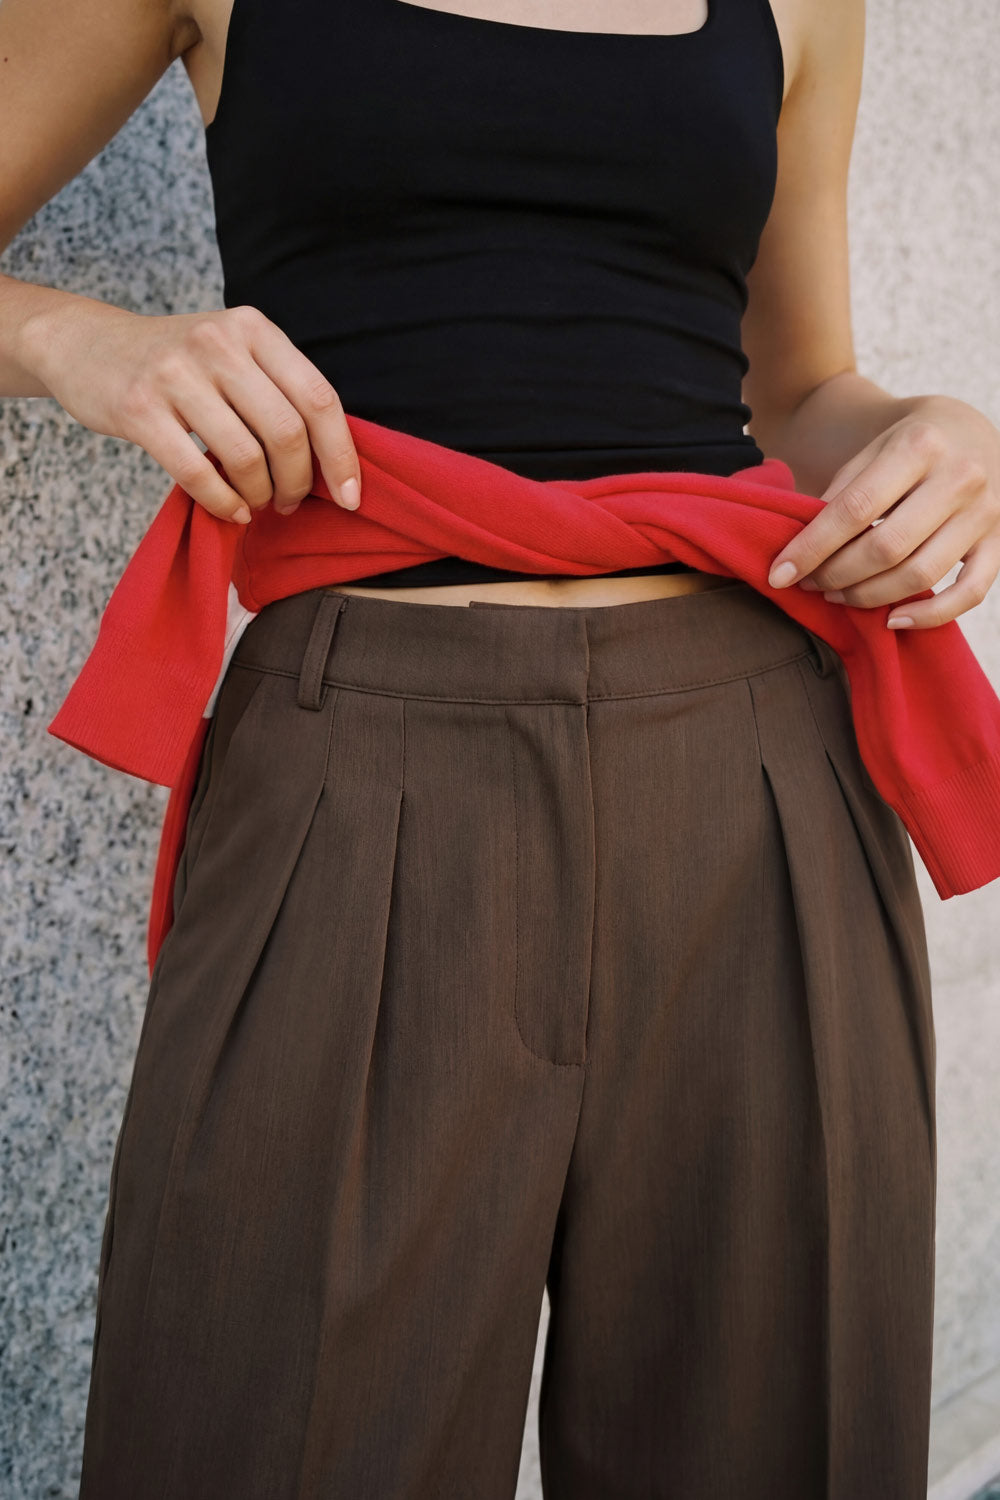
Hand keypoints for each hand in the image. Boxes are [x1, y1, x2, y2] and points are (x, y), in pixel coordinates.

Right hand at [25, 300, 361, 522]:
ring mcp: (176, 375)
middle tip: (290, 502)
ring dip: (260, 495)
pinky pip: (198, 473)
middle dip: (298, 482)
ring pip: (246, 457)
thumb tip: (333, 461)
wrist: (87, 345)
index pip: (318, 398)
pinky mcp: (140, 409)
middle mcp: (218, 343)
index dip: (341, 455)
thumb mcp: (233, 351)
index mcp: (254, 328)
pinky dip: (223, 503)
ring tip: (257, 501)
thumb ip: (278, 389)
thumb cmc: (178, 362)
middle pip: (286, 432)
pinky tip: (232, 509)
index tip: (352, 497)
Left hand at [766, 395, 999, 627]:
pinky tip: (893, 619)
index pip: (854, 510)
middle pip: (886, 548)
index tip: (780, 574)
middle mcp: (959, 477)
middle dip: (837, 575)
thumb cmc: (909, 445)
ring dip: (870, 596)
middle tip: (811, 584)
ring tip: (838, 595)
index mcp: (919, 446)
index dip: (812, 548)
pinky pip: (970, 592)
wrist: (969, 430)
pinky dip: (931, 615)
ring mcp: (985, 512)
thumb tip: (801, 548)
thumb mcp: (872, 450)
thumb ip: (842, 493)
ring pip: (921, 575)